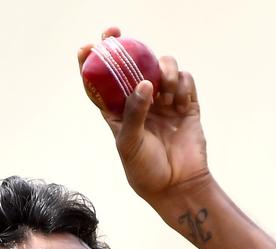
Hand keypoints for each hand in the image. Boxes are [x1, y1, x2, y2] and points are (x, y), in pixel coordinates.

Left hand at [77, 27, 209, 201]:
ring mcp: (165, 103)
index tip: (88, 46)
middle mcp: (141, 103)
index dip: (93, 61)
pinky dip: (182, 83)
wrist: (177, 187)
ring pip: (163, 68)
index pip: (102, 81)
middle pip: (133, 65)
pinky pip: (186, 81)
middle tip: (120, 35)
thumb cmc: (145, 170)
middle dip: (128, 47)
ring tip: (165, 89)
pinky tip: (178, 99)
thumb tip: (144, 83)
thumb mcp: (130, 143)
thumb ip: (133, 113)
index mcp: (118, 112)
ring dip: (164, 69)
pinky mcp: (187, 106)